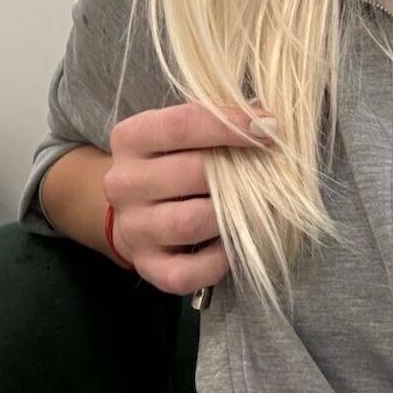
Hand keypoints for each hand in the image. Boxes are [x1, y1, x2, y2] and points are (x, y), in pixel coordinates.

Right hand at [103, 99, 275, 294]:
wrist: (137, 210)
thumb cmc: (174, 160)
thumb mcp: (185, 131)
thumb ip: (220, 121)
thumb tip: (266, 122)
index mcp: (131, 138)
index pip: (182, 125)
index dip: (230, 125)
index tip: (268, 128)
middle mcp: (123, 182)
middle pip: (189, 173)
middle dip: (236, 171)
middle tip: (267, 171)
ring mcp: (132, 227)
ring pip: (189, 223)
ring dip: (230, 215)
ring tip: (254, 205)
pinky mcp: (146, 266)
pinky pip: (186, 271)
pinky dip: (219, 260)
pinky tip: (233, 242)